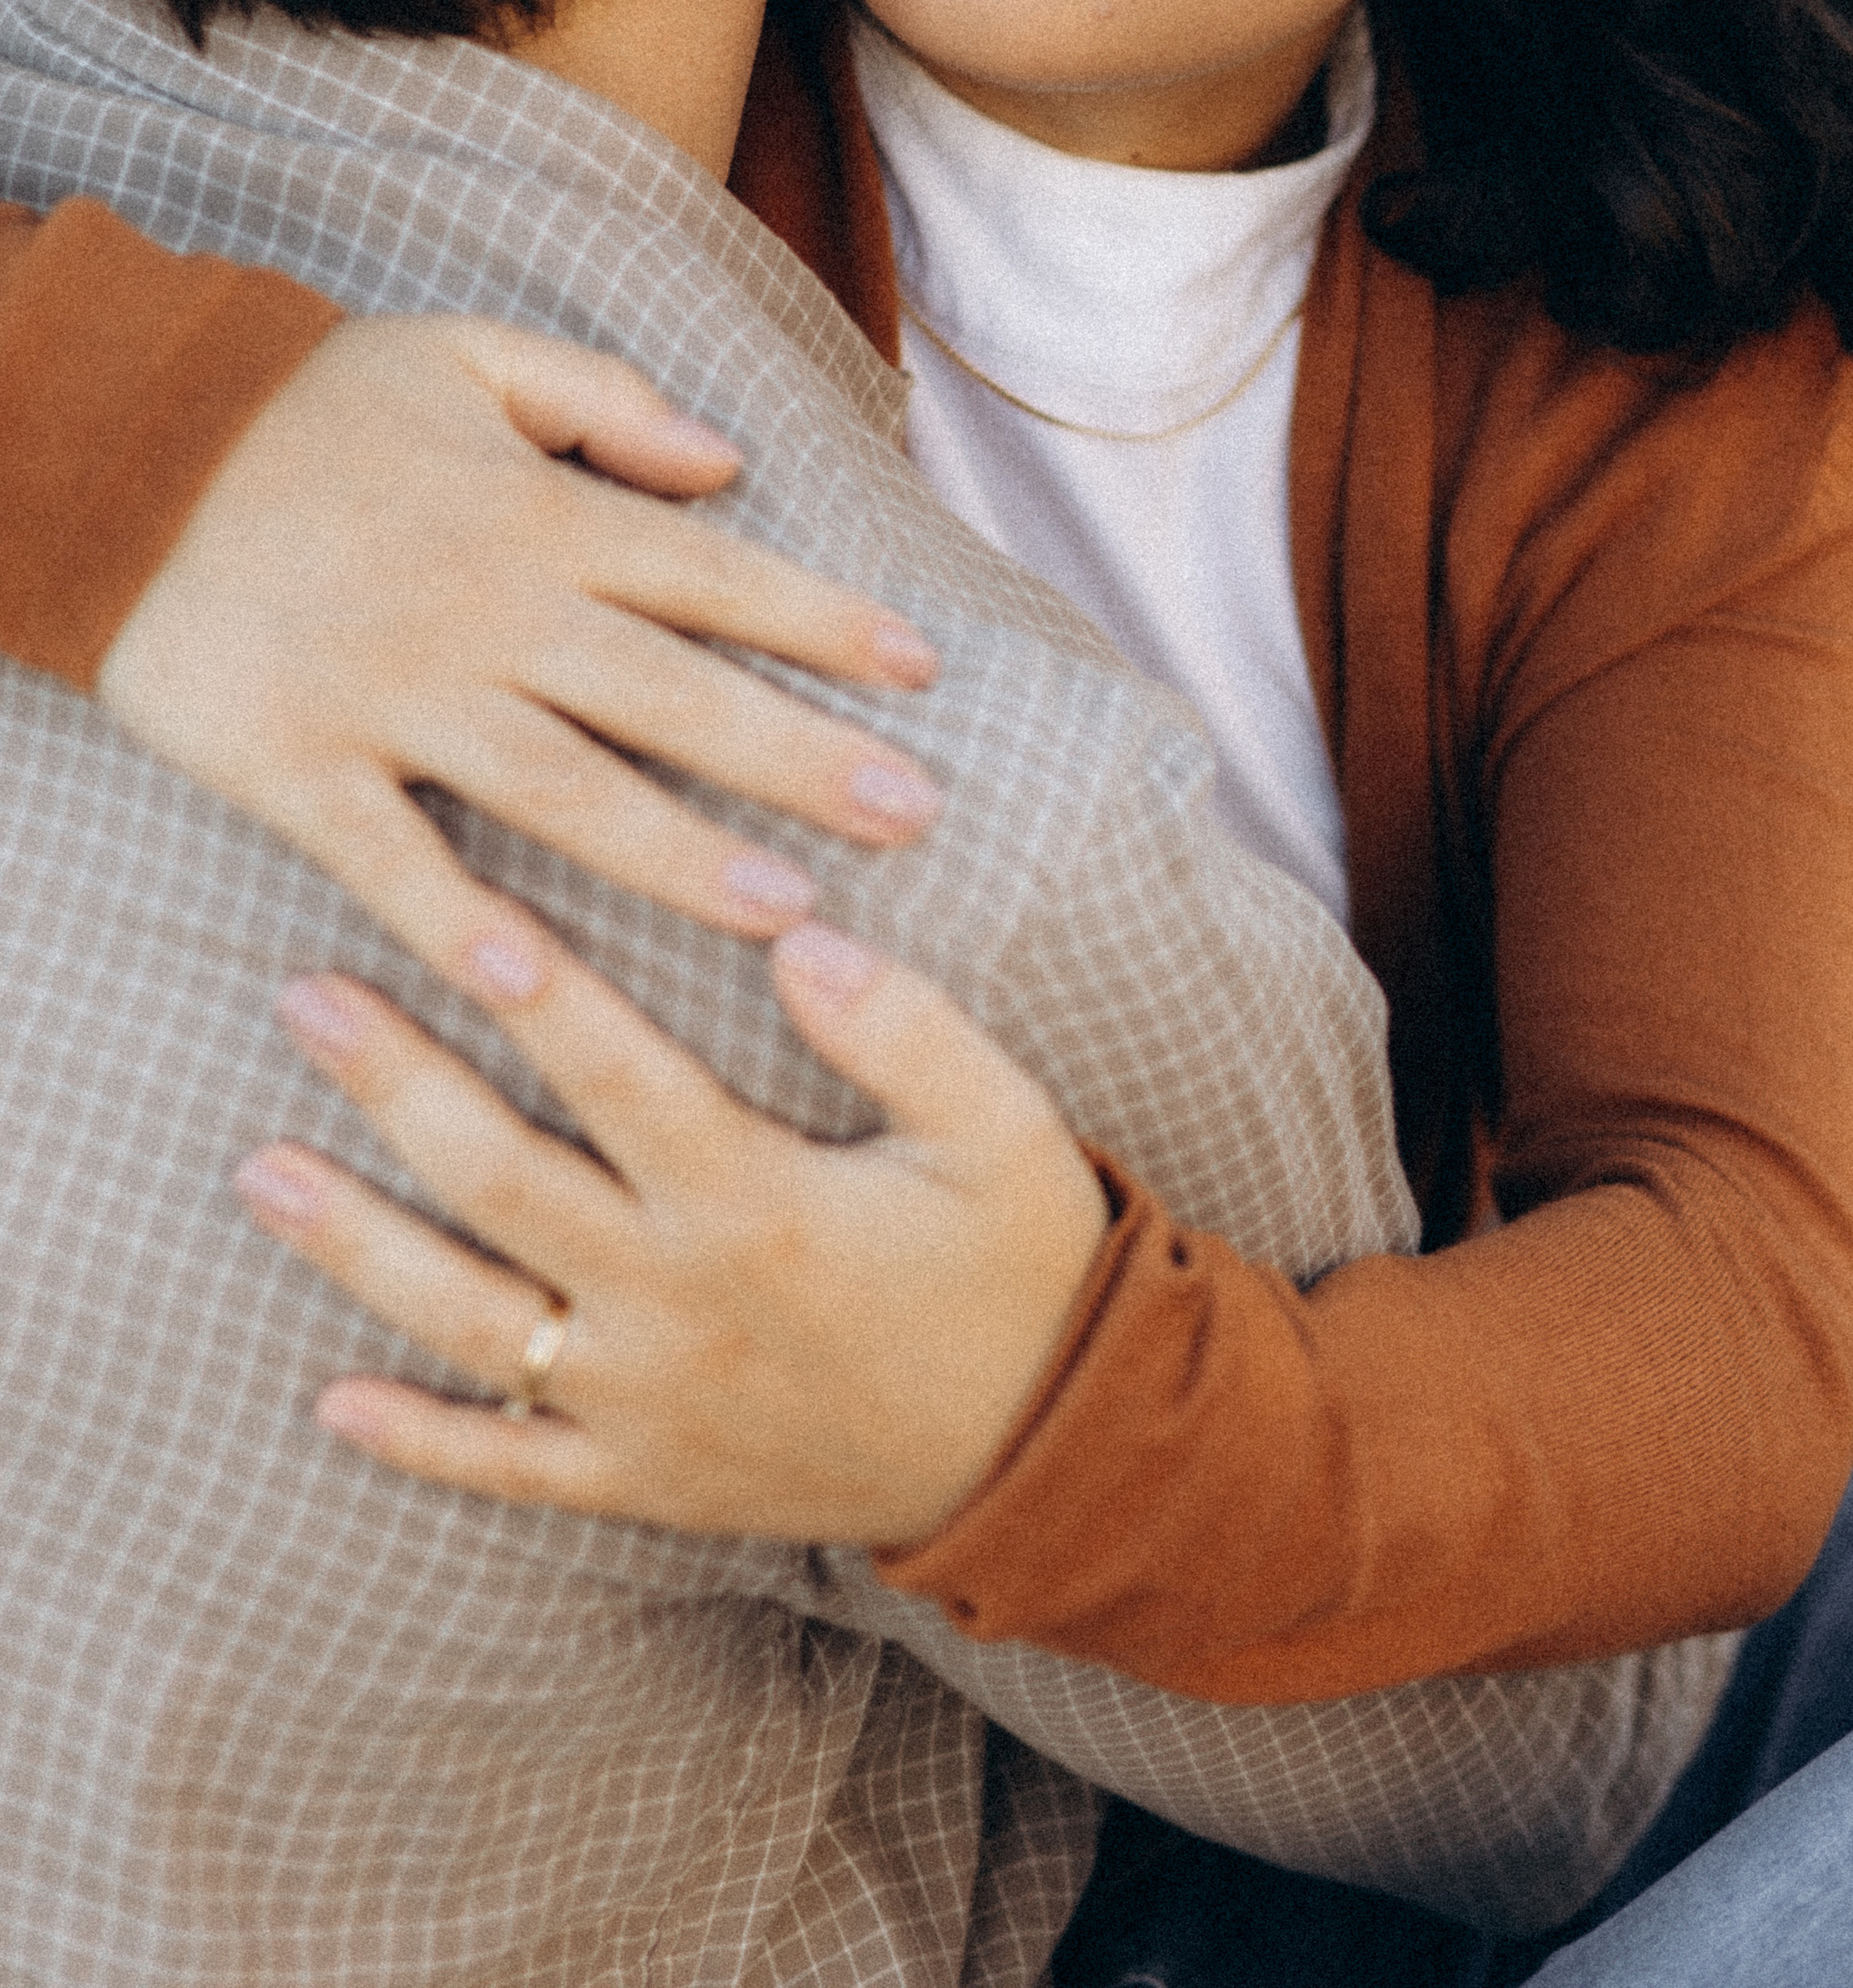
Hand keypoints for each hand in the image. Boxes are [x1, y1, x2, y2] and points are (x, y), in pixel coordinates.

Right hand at [100, 313, 945, 960]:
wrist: (116, 448)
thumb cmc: (306, 403)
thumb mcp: (465, 354)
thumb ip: (605, 396)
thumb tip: (730, 460)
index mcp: (536, 515)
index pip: (711, 572)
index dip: (823, 619)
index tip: (924, 667)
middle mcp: (484, 609)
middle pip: (669, 693)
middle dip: (798, 755)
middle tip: (912, 816)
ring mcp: (392, 694)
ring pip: (560, 787)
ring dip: (677, 854)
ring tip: (787, 911)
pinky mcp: (297, 763)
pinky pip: (390, 857)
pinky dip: (457, 921)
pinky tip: (535, 984)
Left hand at [236, 917, 1111, 1545]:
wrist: (1047, 1453)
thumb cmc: (1022, 1267)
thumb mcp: (1005, 1131)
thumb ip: (907, 1028)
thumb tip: (803, 936)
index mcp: (760, 1205)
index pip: (620, 1077)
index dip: (539, 993)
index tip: (461, 914)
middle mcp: (678, 1307)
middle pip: (501, 1180)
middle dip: (395, 1084)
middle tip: (304, 996)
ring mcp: (646, 1407)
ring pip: (468, 1318)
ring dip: (356, 1244)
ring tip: (259, 1173)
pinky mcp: (646, 1484)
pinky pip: (508, 1468)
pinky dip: (417, 1441)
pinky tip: (332, 1402)